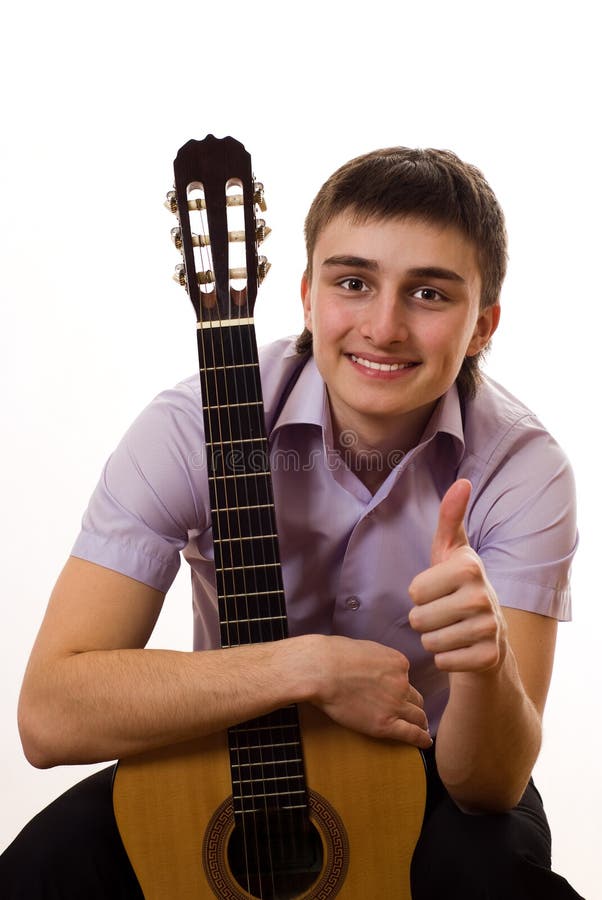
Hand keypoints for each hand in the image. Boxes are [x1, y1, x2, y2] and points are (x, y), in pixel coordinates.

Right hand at [308, 635, 431, 748]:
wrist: (321, 670)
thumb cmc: (332, 656)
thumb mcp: (363, 648)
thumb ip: (376, 659)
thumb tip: (374, 665)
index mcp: (398, 662)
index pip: (406, 679)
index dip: (401, 688)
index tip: (398, 695)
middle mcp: (402, 682)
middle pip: (416, 699)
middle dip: (414, 706)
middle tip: (414, 715)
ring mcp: (395, 703)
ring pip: (417, 716)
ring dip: (420, 723)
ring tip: (421, 730)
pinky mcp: (385, 723)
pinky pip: (412, 733)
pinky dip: (421, 739)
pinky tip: (425, 742)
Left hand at [408, 479, 506, 673]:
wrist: (490, 638)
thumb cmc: (460, 588)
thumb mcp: (452, 552)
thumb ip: (450, 517)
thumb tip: (462, 481)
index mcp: (469, 567)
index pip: (414, 590)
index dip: (420, 593)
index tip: (439, 590)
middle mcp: (483, 596)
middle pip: (418, 618)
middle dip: (424, 619)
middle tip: (444, 614)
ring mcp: (489, 629)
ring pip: (428, 642)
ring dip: (433, 640)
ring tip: (450, 630)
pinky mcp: (488, 658)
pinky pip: (442, 661)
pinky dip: (445, 659)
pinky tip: (459, 649)